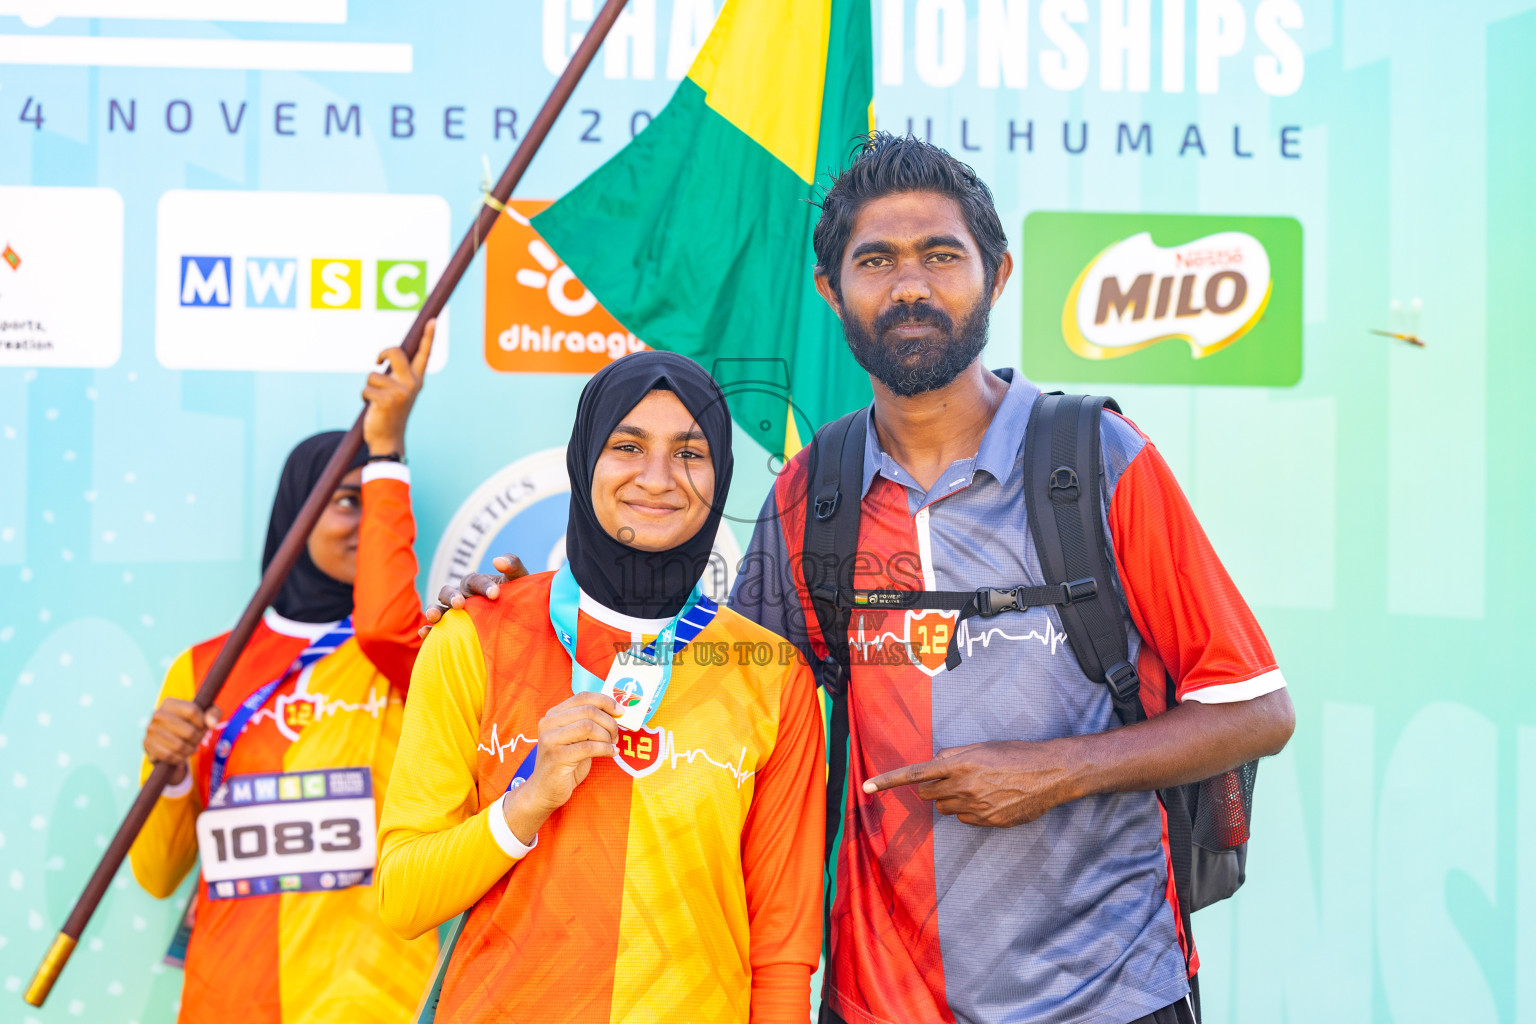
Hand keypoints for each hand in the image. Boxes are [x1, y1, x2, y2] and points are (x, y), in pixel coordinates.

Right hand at [143, 699, 222, 786]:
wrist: (169, 740)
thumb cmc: (190, 724)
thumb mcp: (205, 715)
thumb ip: (213, 714)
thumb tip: (211, 724)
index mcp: (170, 703)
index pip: (193, 711)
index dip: (203, 723)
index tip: (204, 727)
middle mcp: (157, 714)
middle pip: (189, 731)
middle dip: (198, 739)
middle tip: (199, 740)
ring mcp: (150, 730)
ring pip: (179, 746)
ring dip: (190, 750)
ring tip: (191, 747)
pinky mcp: (147, 744)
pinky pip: (169, 755)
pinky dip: (179, 758)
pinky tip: (182, 755)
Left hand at [362, 318, 433, 457]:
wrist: (389, 439)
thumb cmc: (391, 412)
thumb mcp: (398, 391)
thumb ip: (397, 375)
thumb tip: (386, 358)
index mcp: (417, 380)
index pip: (424, 354)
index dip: (428, 336)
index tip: (431, 321)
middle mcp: (412, 384)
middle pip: (394, 352)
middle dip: (382, 354)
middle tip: (377, 362)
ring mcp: (401, 392)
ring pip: (373, 374)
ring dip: (369, 386)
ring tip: (376, 400)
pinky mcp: (387, 400)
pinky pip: (366, 389)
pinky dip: (364, 397)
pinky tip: (372, 409)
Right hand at [418, 554, 528, 637]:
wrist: (520, 623)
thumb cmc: (518, 599)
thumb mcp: (520, 581)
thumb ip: (513, 566)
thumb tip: (497, 560)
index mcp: (476, 583)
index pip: (475, 581)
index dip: (483, 586)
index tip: (495, 594)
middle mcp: (461, 596)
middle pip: (449, 591)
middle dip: (453, 597)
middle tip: (460, 604)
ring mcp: (453, 613)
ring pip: (438, 608)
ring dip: (434, 610)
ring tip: (434, 617)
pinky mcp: (450, 630)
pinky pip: (435, 629)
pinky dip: (428, 630)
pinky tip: (425, 633)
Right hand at [501, 692, 619, 843]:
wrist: (544, 790)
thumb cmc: (565, 763)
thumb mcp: (576, 737)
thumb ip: (589, 722)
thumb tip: (617, 711)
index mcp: (554, 714)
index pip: (583, 696)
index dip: (605, 701)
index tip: (620, 710)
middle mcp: (549, 723)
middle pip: (588, 711)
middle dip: (609, 722)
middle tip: (616, 735)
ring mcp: (551, 739)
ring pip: (589, 726)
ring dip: (607, 736)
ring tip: (611, 745)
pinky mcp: (557, 757)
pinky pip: (589, 747)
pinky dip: (605, 749)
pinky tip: (611, 753)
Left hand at [861, 740, 1082, 827]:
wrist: (1050, 774)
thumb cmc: (1016, 754)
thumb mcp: (982, 747)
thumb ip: (954, 755)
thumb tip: (937, 762)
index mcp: (959, 764)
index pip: (914, 774)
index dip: (887, 781)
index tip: (866, 787)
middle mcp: (963, 787)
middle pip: (926, 795)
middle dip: (931, 788)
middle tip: (951, 779)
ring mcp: (975, 807)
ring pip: (945, 809)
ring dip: (951, 799)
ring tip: (978, 787)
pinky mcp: (987, 822)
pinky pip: (965, 819)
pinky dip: (970, 811)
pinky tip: (990, 800)